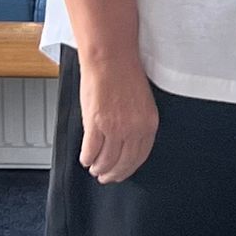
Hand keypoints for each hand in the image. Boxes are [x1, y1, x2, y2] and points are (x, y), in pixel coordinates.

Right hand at [78, 55, 158, 183]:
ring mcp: (115, 128)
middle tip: (106, 177)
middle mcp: (134, 129)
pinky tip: (85, 158)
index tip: (122, 173)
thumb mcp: (142, 103)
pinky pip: (90, 150)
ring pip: (106, 160)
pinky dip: (87, 158)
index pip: (140, 156)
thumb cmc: (125, 74)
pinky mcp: (96, 124)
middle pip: (124, 162)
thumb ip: (137, 123)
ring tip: (94, 169)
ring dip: (99, 167)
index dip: (129, 168)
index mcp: (149, 123)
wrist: (110, 59)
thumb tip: (127, 142)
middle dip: (114, 173)